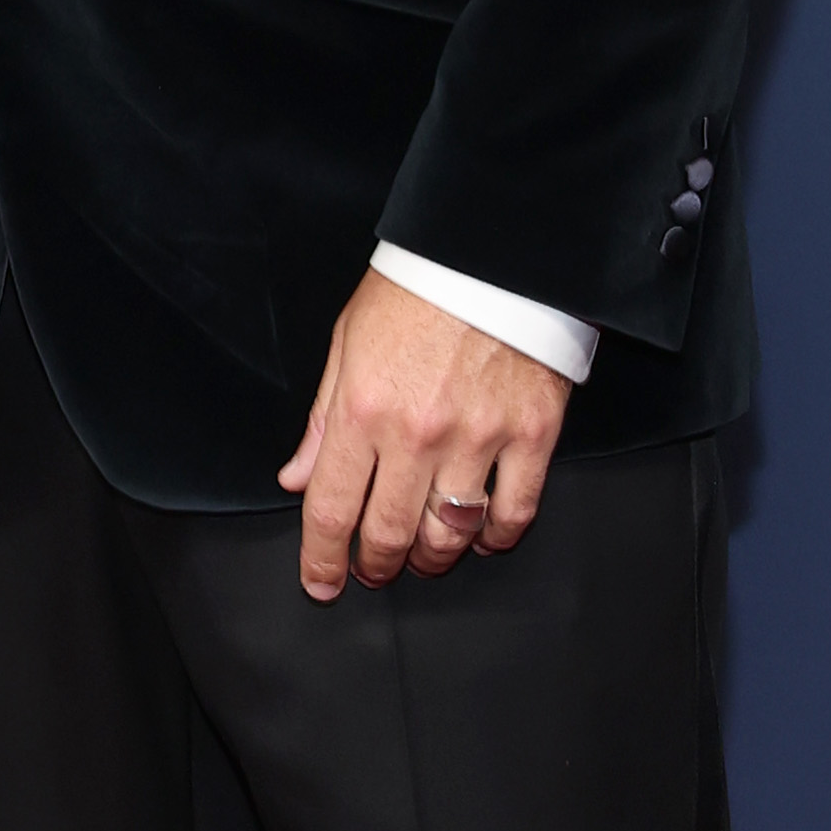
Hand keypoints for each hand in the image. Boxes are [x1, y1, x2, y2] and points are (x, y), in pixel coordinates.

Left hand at [277, 271, 568, 602]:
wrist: (492, 248)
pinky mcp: (532, 434)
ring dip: (432, 559)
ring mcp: (478, 438)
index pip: (331, 509)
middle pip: (389, 534)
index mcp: (362, 410)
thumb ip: (322, 419)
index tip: (322, 582)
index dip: (322, 560)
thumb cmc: (417, 289)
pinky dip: (496, 537)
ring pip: (450, 534)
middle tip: (374, 569)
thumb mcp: (348, 344)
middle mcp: (416, 433)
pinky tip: (482, 537)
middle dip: (376, 565)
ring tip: (424, 556)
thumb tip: (299, 476)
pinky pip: (514, 512)